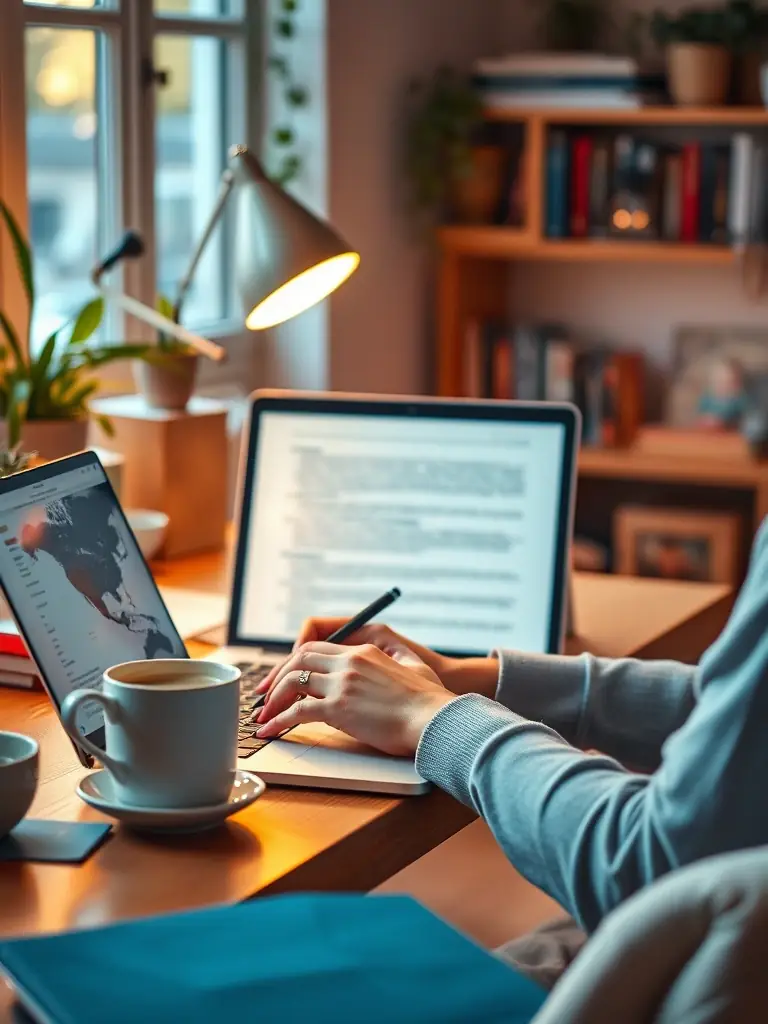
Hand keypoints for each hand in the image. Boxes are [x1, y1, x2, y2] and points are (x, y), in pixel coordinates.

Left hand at [254, 638, 454, 756]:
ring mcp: (343, 684)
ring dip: (273, 700)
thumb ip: (381, 671)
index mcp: (363, 652)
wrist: (435, 719)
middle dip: (276, 678)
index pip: (317, 648)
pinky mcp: (339, 708)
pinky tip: (270, 731)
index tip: (282, 679)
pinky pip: (297, 712)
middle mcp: (350, 662)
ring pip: (293, 683)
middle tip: (263, 696)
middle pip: (299, 660)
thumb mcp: (405, 672)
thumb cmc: (428, 703)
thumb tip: (365, 687)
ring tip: (263, 717)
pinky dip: (278, 721)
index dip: (294, 662)